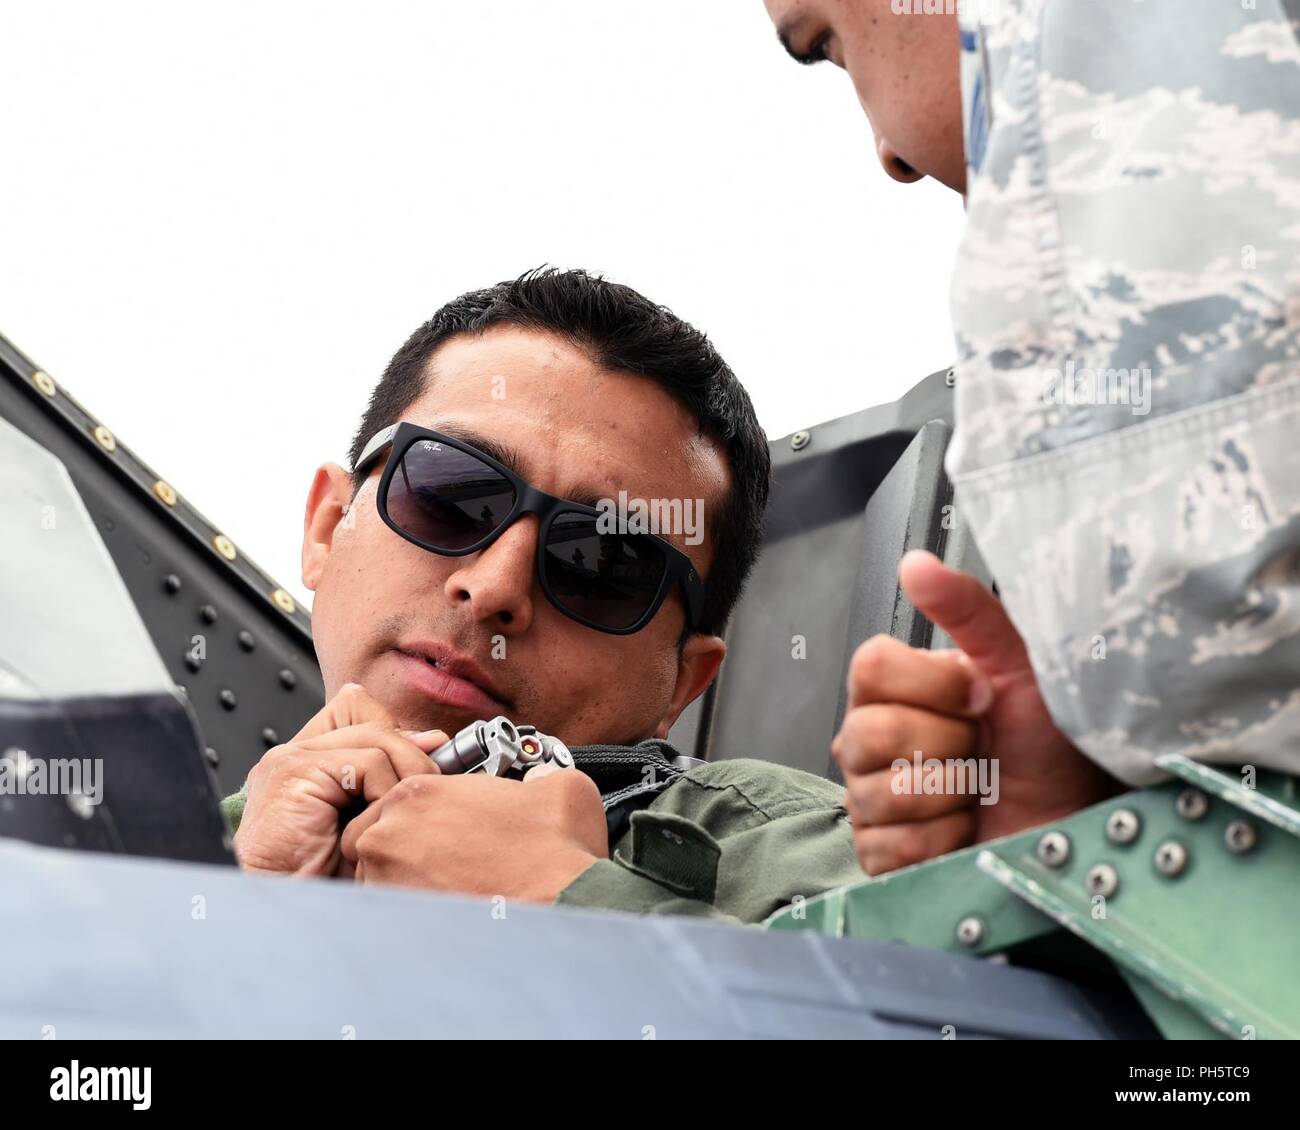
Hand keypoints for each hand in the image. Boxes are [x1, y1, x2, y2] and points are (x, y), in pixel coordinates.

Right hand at [233, 682, 445, 876]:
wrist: (287, 913)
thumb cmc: (325, 879)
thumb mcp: (367, 821)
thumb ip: (390, 776)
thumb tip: (435, 739)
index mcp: (310, 759)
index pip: (359, 708)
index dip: (398, 735)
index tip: (420, 766)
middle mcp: (297, 752)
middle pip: (376, 722)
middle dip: (413, 758)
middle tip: (425, 795)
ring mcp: (292, 758)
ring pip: (378, 739)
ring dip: (404, 779)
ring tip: (399, 818)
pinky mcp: (296, 771)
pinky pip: (368, 764)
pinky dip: (384, 795)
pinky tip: (374, 827)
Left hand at [340, 763, 608, 902]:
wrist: (560, 904)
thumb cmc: (555, 850)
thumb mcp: (557, 787)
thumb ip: (538, 774)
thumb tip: (539, 780)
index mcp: (419, 794)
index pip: (393, 799)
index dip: (419, 818)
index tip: (442, 831)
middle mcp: (390, 834)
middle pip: (373, 838)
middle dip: (399, 848)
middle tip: (438, 860)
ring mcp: (386, 881)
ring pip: (374, 879)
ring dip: (401, 882)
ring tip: (444, 890)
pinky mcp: (394, 923)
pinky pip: (387, 917)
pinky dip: (408, 916)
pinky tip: (445, 914)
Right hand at [834, 550, 1115, 875]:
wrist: (1078, 821)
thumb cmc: (1052, 745)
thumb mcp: (1018, 665)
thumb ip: (968, 610)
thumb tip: (917, 563)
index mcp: (894, 689)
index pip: (870, 666)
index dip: (933, 685)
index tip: (981, 698)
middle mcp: (870, 740)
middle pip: (868, 732)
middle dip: (947, 746)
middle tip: (983, 751)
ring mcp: (870, 798)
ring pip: (879, 793)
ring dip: (950, 797)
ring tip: (977, 793)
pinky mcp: (880, 854)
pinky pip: (889, 845)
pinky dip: (942, 842)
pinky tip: (964, 832)